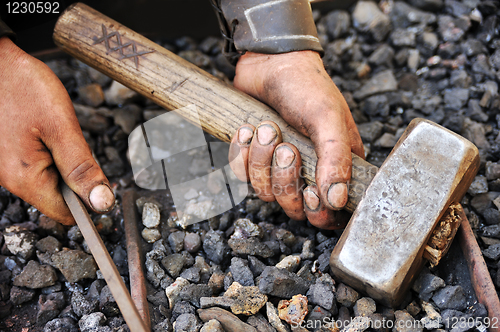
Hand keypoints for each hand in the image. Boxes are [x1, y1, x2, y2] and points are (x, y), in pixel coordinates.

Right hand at [0, 37, 114, 224]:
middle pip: (59, 198)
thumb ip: (82, 168)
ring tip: (57, 132)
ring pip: (50, 180)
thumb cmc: (23, 87)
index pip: (66, 214)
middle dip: (77, 178)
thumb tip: (102, 203)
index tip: (105, 185)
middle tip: (76, 144)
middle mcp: (11, 179)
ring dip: (65, 163)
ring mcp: (6, 167)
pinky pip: (38, 165)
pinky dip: (52, 153)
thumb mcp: (61, 127)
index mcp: (25, 178)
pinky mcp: (7, 154)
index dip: (90, 204)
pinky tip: (47, 131)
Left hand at [229, 51, 363, 228]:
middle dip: (284, 180)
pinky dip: (241, 155)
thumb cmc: (306, 87)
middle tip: (285, 148)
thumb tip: (337, 200)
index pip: (330, 213)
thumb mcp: (327, 119)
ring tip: (265, 129)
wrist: (269, 62)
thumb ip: (336, 159)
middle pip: (294, 208)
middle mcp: (309, 172)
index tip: (310, 192)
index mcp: (336, 166)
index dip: (317, 213)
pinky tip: (246, 130)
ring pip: (265, 193)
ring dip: (260, 162)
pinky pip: (242, 176)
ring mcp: (280, 167)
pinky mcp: (255, 159)